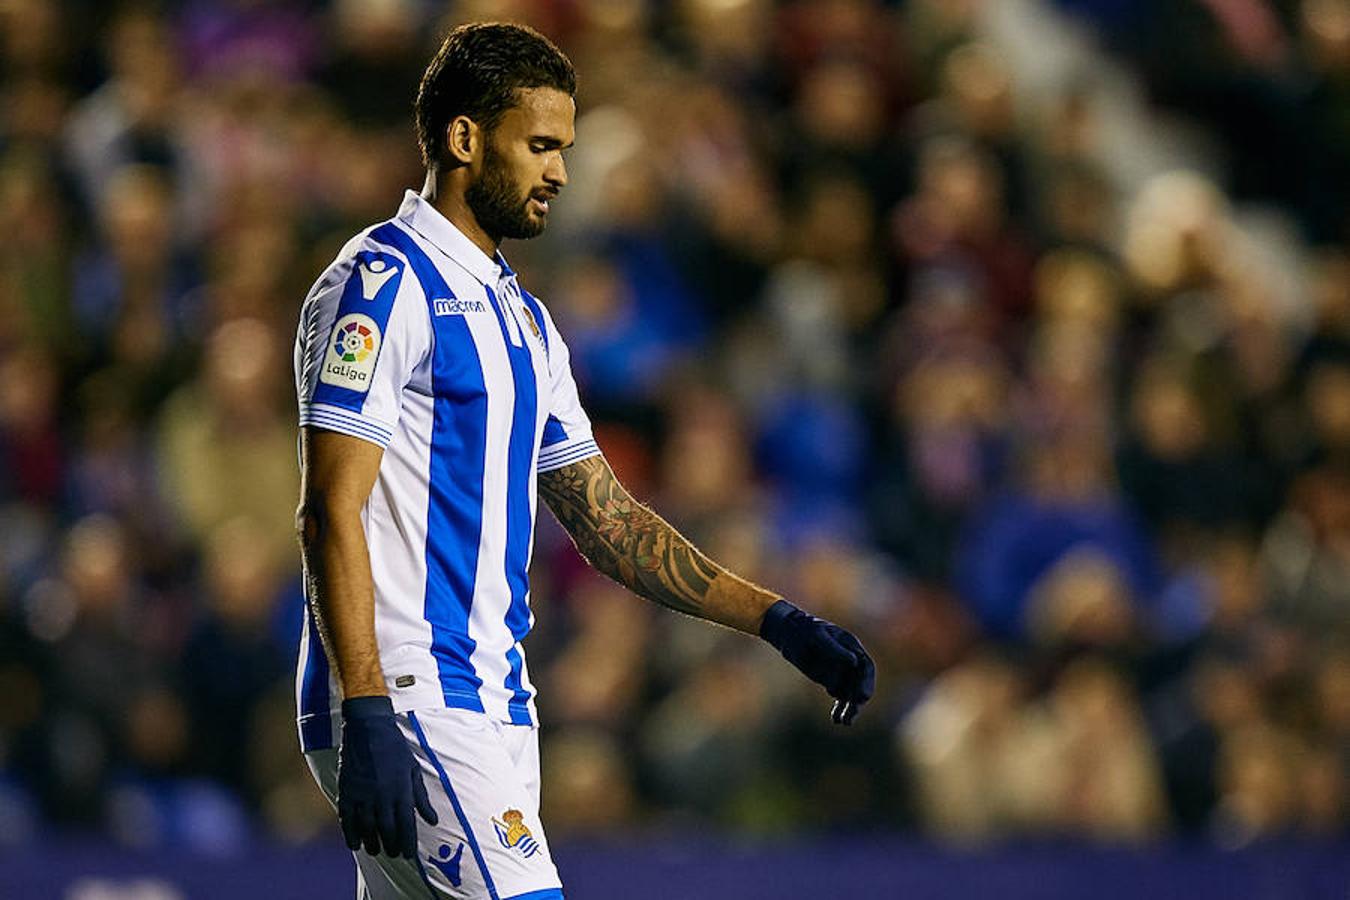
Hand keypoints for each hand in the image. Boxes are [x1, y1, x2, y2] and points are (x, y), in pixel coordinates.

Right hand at [337, 695, 438, 857]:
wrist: (368, 728)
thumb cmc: (394, 749)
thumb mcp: (413, 769)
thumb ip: (421, 797)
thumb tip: (432, 820)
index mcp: (401, 789)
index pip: (406, 824)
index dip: (408, 842)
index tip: (409, 855)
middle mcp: (382, 795)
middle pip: (387, 829)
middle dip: (391, 846)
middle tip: (394, 854)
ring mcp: (362, 794)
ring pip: (366, 828)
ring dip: (371, 843)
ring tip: (376, 851)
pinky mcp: (346, 791)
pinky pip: (347, 819)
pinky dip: (350, 834)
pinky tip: (355, 844)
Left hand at [759, 600, 875, 724]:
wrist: (788, 632)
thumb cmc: (804, 630)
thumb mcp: (818, 636)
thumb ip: (835, 649)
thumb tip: (853, 661)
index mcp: (851, 647)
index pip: (866, 667)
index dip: (867, 682)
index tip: (863, 697)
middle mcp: (850, 661)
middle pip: (859, 683)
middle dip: (858, 700)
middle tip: (852, 714)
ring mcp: (840, 671)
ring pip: (850, 693)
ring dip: (850, 708)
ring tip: (844, 722)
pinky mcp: (830, 679)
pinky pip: (839, 695)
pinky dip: (839, 707)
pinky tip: (836, 719)